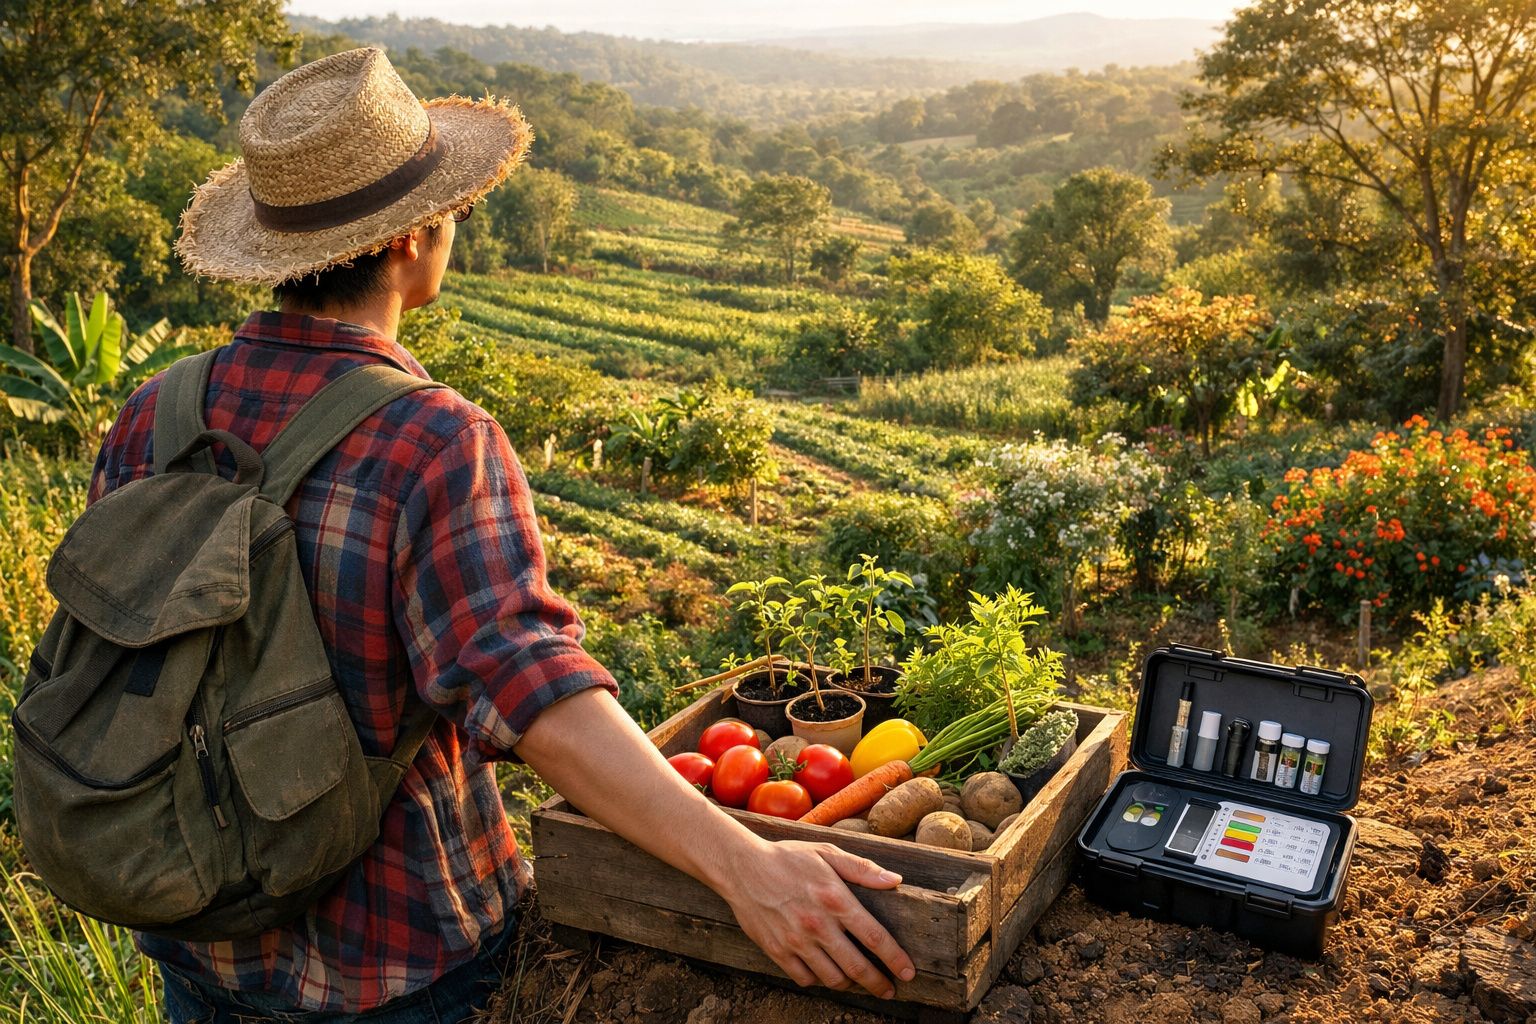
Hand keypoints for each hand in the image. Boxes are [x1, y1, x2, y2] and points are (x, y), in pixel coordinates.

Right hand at [711, 837, 916, 998]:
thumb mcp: (826, 853)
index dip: (895, 959)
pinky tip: (825, 972)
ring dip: (850, 984)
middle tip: (889, 990)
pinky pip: (805, 978)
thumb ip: (862, 869)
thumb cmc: (788, 858)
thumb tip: (895, 880)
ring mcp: (796, 940)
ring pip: (832, 978)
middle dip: (878, 983)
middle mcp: (817, 924)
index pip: (875, 938)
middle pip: (857, 966)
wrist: (741, 867)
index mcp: (835, 899)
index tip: (908, 972)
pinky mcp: (777, 951)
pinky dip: (819, 980)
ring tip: (857, 980)